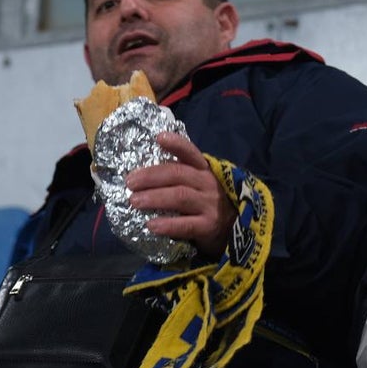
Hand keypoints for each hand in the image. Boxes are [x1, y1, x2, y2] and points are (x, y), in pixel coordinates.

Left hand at [125, 132, 236, 260]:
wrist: (236, 230)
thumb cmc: (208, 203)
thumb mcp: (199, 184)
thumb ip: (178, 176)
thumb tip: (140, 174)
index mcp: (203, 170)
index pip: (191, 153)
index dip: (176, 144)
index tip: (159, 137)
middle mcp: (208, 184)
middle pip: (177, 174)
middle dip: (151, 176)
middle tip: (130, 182)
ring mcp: (210, 205)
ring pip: (180, 197)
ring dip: (154, 197)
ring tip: (134, 201)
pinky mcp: (210, 227)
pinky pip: (186, 225)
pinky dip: (167, 225)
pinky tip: (151, 225)